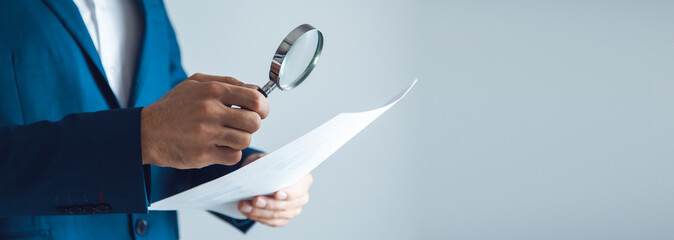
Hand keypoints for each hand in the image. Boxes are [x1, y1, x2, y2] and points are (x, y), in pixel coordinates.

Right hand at [140, 73, 268, 168]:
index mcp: (212, 91)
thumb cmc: (173, 107)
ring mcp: (206, 135)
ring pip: (245, 140)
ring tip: (226, 135)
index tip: (260, 110)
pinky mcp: (202, 155)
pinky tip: (218, 147)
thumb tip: (255, 89)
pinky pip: (233, 157)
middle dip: (252, 124)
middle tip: (241, 124)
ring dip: (240, 139)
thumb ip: (227, 82)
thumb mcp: (195, 83)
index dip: (263, 106)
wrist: (146, 132)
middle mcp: (210, 112)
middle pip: (254, 122)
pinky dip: (230, 153)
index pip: (255, 99)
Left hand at [238, 173, 312, 226]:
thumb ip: (269, 166)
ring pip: (278, 215)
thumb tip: (262, 172)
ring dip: (259, 212)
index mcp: (304, 180)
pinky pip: (272, 222)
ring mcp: (294, 210)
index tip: (276, 194)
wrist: (262, 175)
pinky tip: (248, 212)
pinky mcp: (284, 219)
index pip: (299, 190)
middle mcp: (302, 197)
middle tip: (254, 200)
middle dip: (269, 204)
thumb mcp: (269, 161)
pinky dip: (259, 218)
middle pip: (287, 205)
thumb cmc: (268, 167)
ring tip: (244, 206)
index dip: (288, 193)